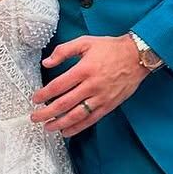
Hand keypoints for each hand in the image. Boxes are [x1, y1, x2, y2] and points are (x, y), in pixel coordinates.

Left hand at [30, 35, 146, 137]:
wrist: (137, 56)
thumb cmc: (111, 48)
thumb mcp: (85, 42)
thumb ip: (63, 51)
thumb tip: (46, 62)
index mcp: (84, 69)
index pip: (58, 85)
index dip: (44, 94)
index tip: (35, 99)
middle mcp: (92, 85)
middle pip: (64, 103)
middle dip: (47, 113)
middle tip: (35, 117)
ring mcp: (101, 97)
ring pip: (76, 115)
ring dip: (59, 123)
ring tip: (47, 127)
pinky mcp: (109, 105)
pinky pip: (91, 120)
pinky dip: (77, 128)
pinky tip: (66, 131)